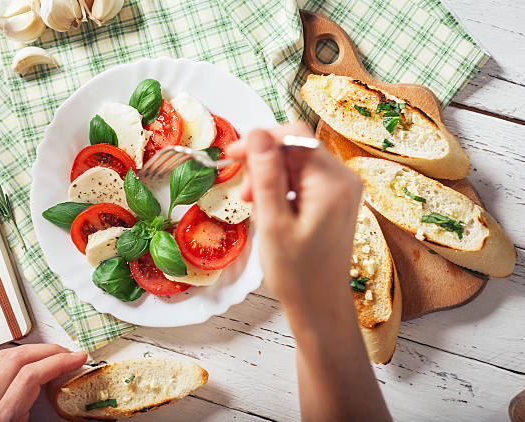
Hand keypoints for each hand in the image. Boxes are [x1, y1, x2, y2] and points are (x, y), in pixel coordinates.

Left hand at [0, 344, 86, 421]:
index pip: (32, 375)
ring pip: (1, 358)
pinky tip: (25, 365)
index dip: (59, 361)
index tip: (78, 359)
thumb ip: (55, 419)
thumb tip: (86, 409)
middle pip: (17, 359)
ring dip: (31, 352)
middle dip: (48, 351)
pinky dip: (11, 360)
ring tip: (50, 357)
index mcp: (1, 419)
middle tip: (68, 355)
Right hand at [226, 122, 361, 310]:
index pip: (294, 137)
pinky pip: (303, 180)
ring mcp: (341, 190)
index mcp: (332, 182)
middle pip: (295, 148)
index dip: (260, 140)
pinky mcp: (335, 200)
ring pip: (296, 164)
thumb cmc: (298, 274)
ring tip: (258, 210)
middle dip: (264, 165)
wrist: (320, 306)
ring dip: (270, 180)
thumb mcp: (274, 223)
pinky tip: (271, 213)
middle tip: (244, 194)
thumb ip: (266, 176)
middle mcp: (343, 179)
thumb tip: (257, 134)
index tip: (232, 155)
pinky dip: (282, 190)